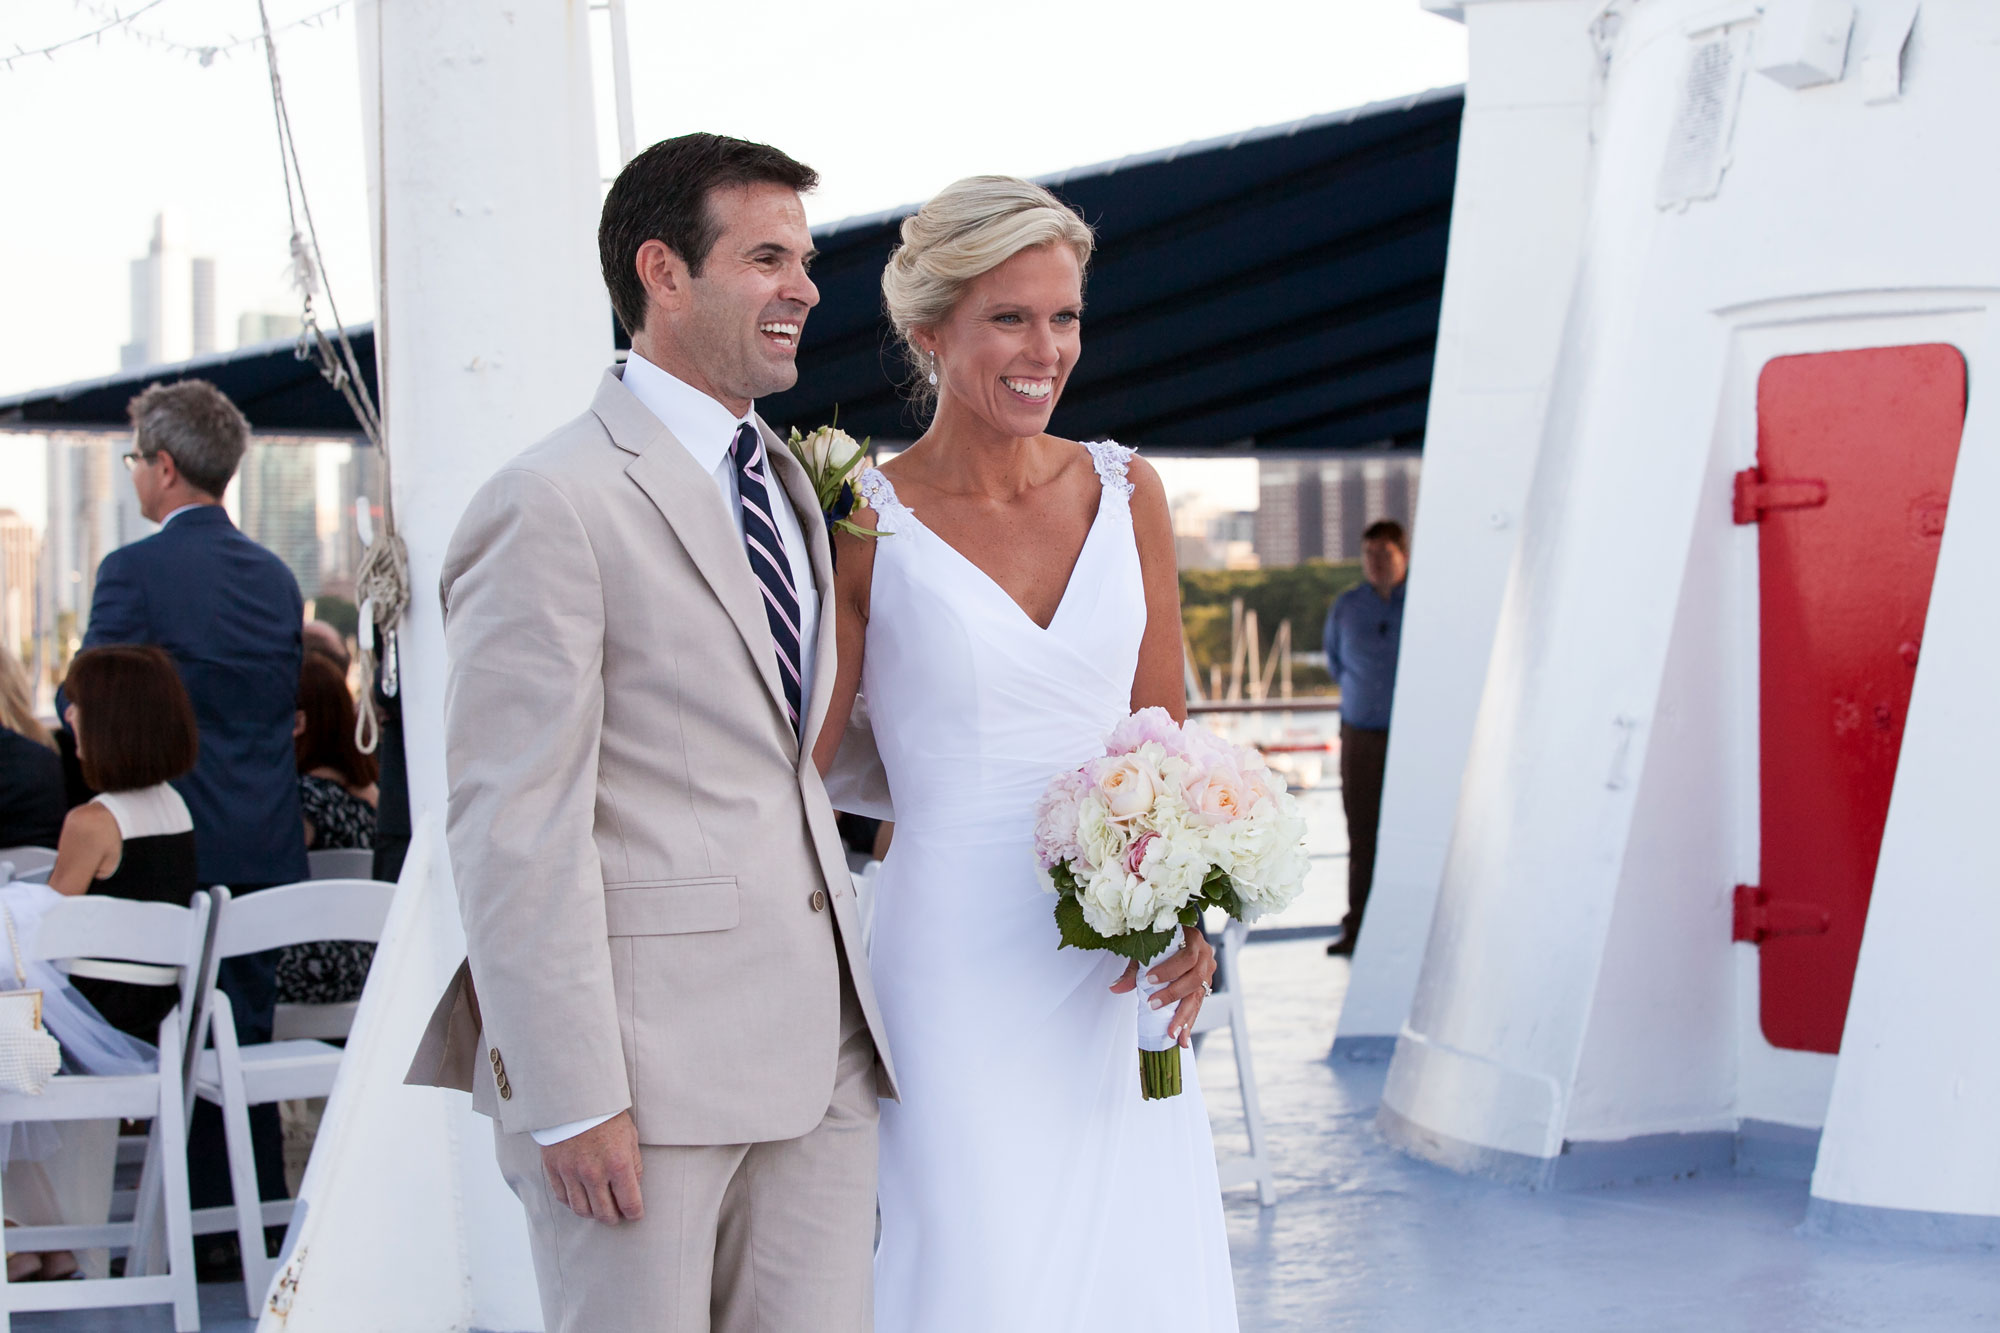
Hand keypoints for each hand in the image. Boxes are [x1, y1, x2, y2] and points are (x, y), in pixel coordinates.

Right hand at [540, 1110, 643, 1224]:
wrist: (575, 1097)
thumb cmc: (607, 1116)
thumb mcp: (630, 1137)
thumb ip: (633, 1165)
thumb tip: (633, 1188)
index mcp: (618, 1164)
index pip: (629, 1203)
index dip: (635, 1213)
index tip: (635, 1214)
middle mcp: (594, 1173)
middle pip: (604, 1213)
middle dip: (614, 1218)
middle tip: (617, 1216)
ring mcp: (571, 1172)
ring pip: (581, 1210)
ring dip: (593, 1214)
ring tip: (599, 1209)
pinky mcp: (554, 1169)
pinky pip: (563, 1198)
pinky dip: (573, 1203)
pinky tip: (581, 1198)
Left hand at [1109, 928, 1216, 1047]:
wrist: (1175, 941)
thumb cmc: (1159, 944)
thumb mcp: (1146, 952)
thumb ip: (1133, 971)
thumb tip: (1115, 988)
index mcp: (1193, 940)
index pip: (1186, 956)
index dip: (1170, 970)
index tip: (1150, 980)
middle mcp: (1205, 955)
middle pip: (1195, 978)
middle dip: (1174, 994)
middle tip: (1153, 1005)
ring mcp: (1208, 972)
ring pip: (1198, 996)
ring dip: (1184, 1016)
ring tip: (1171, 1033)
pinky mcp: (1205, 987)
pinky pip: (1198, 1006)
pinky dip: (1189, 1023)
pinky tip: (1182, 1039)